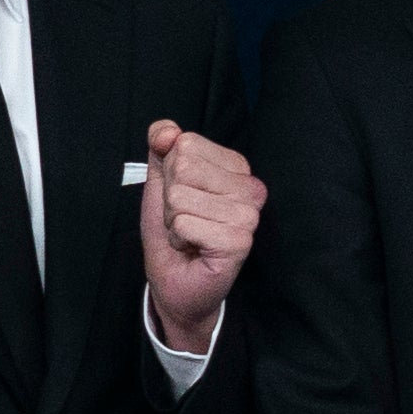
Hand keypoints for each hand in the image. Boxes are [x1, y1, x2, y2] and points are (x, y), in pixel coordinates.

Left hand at [139, 121, 260, 350]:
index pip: (186, 144)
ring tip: (189, 235)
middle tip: (184, 220)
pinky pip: (184, 224)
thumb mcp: (161, 181)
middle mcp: (251, 188)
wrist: (176, 281)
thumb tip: (167, 131)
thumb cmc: (175, 232)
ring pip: (180, 197)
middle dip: (170, 198)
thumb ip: (161, 146)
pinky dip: (178, 239)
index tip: (184, 199)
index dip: (170, 174)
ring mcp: (249, 216)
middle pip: (182, 168)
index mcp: (237, 167)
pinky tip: (194, 248)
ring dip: (173, 221)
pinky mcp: (239, 242)